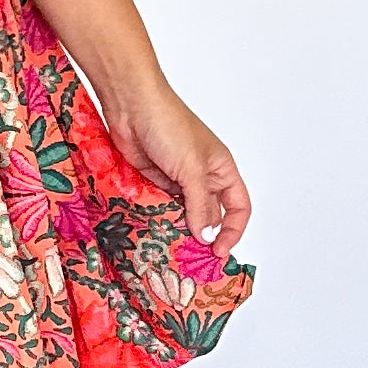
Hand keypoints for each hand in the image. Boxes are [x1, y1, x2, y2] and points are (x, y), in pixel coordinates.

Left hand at [102, 80, 251, 262]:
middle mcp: (201, 177)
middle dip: (203, 237)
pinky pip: (159, 209)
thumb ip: (200, 206)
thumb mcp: (192, 169)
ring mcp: (176, 181)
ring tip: (171, 252)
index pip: (238, 207)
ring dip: (177, 232)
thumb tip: (207, 237)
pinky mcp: (152, 183)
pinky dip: (157, 222)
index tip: (218, 252)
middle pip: (209, 216)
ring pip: (182, 216)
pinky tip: (153, 234)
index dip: (232, 231)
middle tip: (192, 261)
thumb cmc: (169, 125)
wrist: (130, 106)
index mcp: (221, 170)